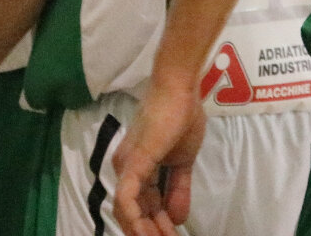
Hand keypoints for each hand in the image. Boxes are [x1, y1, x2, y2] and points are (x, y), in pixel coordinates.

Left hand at [111, 81, 204, 235]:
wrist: (180, 90)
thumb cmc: (182, 117)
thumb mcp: (183, 162)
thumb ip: (179, 190)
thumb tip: (178, 219)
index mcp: (138, 168)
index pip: (143, 207)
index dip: (157, 226)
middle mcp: (127, 169)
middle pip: (134, 212)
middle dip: (152, 232)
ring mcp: (128, 166)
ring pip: (127, 211)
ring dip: (144, 231)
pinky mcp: (133, 162)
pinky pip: (127, 197)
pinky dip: (134, 219)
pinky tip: (146, 232)